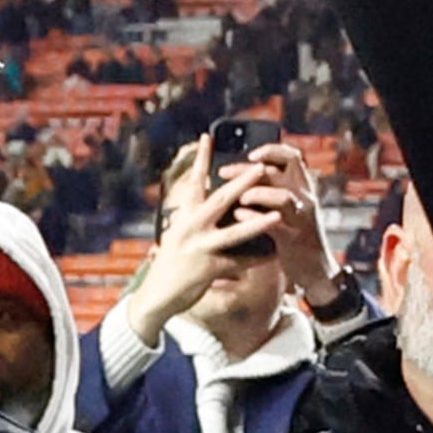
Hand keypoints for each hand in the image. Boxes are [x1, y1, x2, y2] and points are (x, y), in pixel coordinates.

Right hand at [128, 138, 280, 331]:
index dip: (200, 160)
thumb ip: (196, 216)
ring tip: (276, 215)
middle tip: (260, 168)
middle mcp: (190, 228)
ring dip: (256, 224)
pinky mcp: (208, 270)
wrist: (157, 295)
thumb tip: (213, 196)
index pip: (193, 183)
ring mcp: (199, 249)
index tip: (207, 137)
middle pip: (219, 201)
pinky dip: (258, 259)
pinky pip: (239, 263)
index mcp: (184, 217)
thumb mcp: (181, 234)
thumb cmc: (173, 262)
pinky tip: (275, 254)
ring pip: (233, 235)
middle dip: (242, 184)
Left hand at [238, 142, 340, 302]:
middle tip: (224, 172)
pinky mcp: (294, 239)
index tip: (251, 154)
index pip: (293, 156)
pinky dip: (255, 217)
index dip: (272, 150)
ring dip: (259, 193)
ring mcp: (302, 219)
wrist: (315, 269)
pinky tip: (239, 214)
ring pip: (284, 197)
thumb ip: (273, 188)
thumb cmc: (295, 234)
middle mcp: (306, 198)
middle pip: (282, 172)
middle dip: (250, 170)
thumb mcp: (290, 206)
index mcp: (304, 187)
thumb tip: (243, 172)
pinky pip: (275, 224)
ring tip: (240, 197)